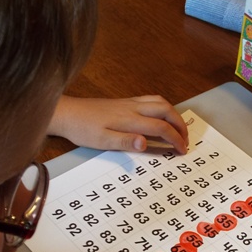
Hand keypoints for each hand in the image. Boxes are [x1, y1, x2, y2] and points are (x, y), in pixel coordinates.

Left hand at [48, 95, 188, 153]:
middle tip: (186, 140)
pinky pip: (151, 100)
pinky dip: (163, 108)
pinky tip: (161, 117)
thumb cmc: (82, 129)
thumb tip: (145, 142)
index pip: (161, 127)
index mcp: (129, 119)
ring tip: (178, 129)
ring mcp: (129, 102)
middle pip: (166, 110)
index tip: (182, 150)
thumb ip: (125, 142)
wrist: (66, 113)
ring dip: (173, 114)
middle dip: (180, 125)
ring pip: (160, 102)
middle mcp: (133, 107)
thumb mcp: (102, 141)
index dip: (175, 139)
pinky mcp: (124, 101)